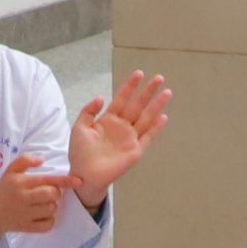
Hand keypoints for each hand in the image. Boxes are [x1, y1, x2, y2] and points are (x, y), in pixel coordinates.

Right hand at [0, 156, 66, 238]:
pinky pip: (49, 224)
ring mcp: (26, 214)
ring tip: (41, 204)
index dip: (65, 181)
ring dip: (51, 206)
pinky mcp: (28, 228)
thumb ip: (25, 160)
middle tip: (47, 193)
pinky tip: (41, 216)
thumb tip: (42, 159)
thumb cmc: (5, 191)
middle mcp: (24, 198)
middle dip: (55, 193)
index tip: (79, 181)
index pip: (47, 180)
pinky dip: (49, 220)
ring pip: (52, 209)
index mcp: (21, 182)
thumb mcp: (10, 171)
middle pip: (52, 195)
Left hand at [61, 71, 170, 200]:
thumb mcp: (79, 127)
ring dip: (157, 105)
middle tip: (159, 78)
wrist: (83, 174)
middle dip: (148, 91)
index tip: (139, 74)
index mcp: (108, 119)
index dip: (130, 86)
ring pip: (146, 118)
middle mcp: (122, 126)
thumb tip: (101, 97)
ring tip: (167, 92)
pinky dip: (156, 128)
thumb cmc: (79, 153)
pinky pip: (148, 137)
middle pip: (138, 105)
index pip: (122, 98)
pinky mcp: (135, 151)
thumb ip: (89, 110)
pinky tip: (163, 116)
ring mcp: (130, 138)